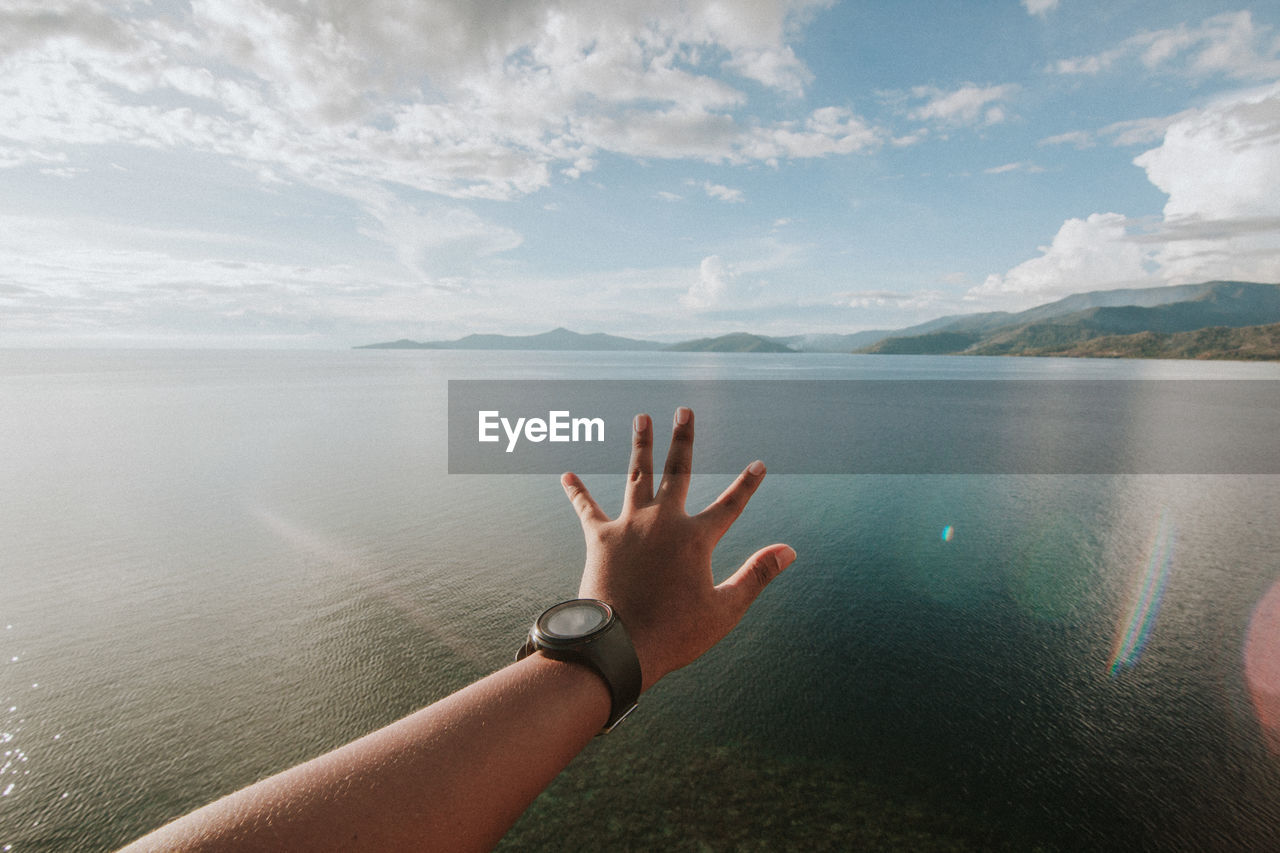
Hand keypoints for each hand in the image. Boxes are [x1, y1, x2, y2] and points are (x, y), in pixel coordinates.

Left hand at [560, 406, 795, 691]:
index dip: (747, 485)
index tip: (759, 464)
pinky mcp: (600, 539)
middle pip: (677, 471)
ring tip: (642, 418)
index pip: (731, 504)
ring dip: (640, 446)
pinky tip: (567, 475)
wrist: (619, 647)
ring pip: (637, 475)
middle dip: (683, 439)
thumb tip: (789, 550)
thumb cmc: (675, 634)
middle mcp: (663, 522)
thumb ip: (758, 575)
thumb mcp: (726, 609)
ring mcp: (629, 526)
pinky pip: (587, 509)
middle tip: (684, 411)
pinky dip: (578, 492)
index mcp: (696, 538)